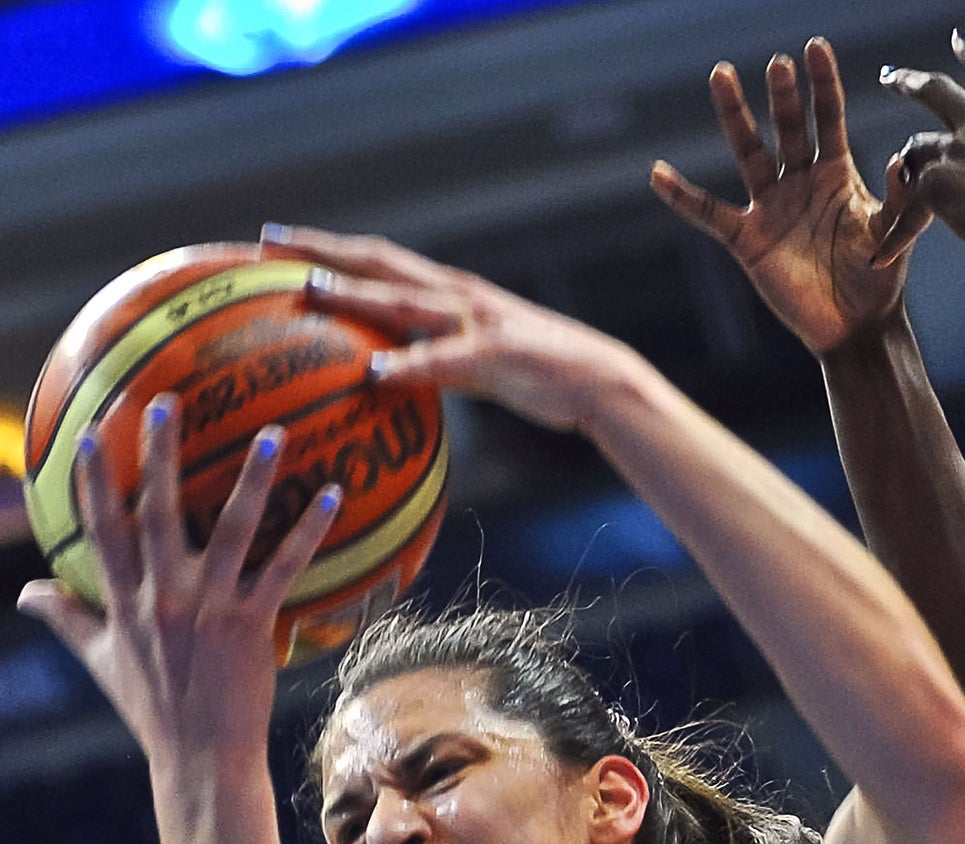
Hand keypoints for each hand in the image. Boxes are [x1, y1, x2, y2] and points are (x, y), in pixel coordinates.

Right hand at [15, 397, 338, 761]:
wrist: (200, 757)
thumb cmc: (153, 709)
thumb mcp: (101, 661)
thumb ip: (67, 617)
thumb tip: (25, 592)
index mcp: (123, 602)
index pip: (101, 529)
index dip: (94, 481)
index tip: (92, 435)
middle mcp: (161, 597)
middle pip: (158, 512)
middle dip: (160, 455)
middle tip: (166, 402)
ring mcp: (208, 609)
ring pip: (232, 530)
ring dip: (252, 479)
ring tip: (271, 433)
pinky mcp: (252, 625)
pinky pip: (284, 568)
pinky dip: (308, 530)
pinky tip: (331, 496)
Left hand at [259, 225, 633, 434]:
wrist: (599, 380)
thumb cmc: (537, 374)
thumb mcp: (476, 359)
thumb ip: (431, 358)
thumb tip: (386, 374)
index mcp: (448, 289)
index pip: (375, 258)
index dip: (323, 246)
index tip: (271, 241)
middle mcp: (455, 293)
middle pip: (377, 261)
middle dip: (319, 249)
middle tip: (264, 243)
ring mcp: (474, 321)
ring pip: (403, 299)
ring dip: (354, 293)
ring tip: (309, 289)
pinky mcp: (495, 357)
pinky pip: (444, 360)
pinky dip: (409, 363)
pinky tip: (376, 372)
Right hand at [652, 39, 928, 354]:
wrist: (856, 328)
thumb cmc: (878, 280)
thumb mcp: (893, 234)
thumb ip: (899, 197)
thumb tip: (901, 158)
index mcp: (836, 174)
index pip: (828, 118)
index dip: (823, 84)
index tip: (815, 47)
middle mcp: (800, 181)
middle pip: (787, 127)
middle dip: (783, 96)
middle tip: (778, 63)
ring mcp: (771, 207)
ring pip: (748, 153)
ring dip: (735, 115)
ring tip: (723, 75)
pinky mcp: (748, 239)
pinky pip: (709, 213)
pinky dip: (683, 196)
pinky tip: (659, 174)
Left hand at [879, 30, 964, 271]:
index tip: (961, 38)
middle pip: (937, 90)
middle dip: (910, 81)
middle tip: (891, 78)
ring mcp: (957, 152)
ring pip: (916, 151)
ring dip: (910, 168)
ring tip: (906, 187)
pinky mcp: (937, 184)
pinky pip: (906, 210)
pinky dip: (897, 235)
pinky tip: (883, 255)